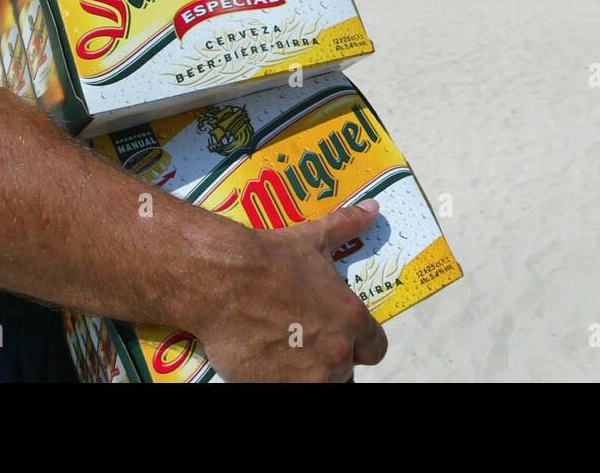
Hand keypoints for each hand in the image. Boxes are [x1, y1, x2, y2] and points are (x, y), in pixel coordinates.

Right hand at [193, 200, 388, 381]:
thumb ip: (347, 226)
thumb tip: (373, 209)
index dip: (360, 342)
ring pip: (321, 384)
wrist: (223, 280)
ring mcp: (307, 377)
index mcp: (352, 318)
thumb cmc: (271, 259)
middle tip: (305, 340)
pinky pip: (286, 390)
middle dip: (329, 357)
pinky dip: (279, 379)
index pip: (375, 348)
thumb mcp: (315, 239)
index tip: (343, 335)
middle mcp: (337, 352)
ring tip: (286, 353)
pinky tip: (265, 362)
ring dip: (308, 373)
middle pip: (345, 370)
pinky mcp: (276, 389)